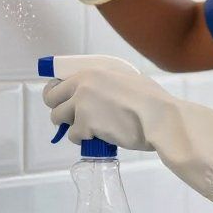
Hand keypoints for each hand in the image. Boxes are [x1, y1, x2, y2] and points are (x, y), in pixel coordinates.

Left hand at [42, 68, 212, 212]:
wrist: (161, 119)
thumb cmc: (152, 100)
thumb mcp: (127, 80)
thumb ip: (107, 83)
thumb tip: (103, 92)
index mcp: (91, 72)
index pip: (58, 80)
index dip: (58, 92)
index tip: (63, 101)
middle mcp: (81, 86)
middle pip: (51, 100)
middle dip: (59, 110)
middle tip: (72, 119)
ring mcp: (81, 106)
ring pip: (59, 119)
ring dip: (72, 126)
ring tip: (90, 130)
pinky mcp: (85, 126)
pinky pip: (74, 136)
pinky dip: (84, 139)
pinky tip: (99, 137)